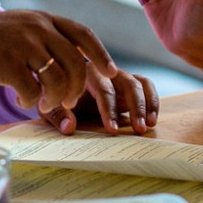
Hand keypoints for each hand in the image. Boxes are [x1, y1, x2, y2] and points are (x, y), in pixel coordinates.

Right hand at [0, 10, 115, 114]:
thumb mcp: (25, 28)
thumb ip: (50, 38)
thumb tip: (82, 62)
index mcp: (45, 19)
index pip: (83, 34)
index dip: (101, 54)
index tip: (112, 72)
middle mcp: (37, 28)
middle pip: (75, 61)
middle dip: (78, 86)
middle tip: (71, 100)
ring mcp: (23, 45)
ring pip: (57, 78)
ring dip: (55, 98)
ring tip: (44, 103)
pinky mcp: (7, 63)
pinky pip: (32, 90)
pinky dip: (30, 101)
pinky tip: (22, 98)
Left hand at [41, 66, 159, 134]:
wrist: (59, 83)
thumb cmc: (55, 97)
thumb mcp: (49, 107)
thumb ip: (57, 116)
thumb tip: (69, 128)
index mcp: (85, 74)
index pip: (103, 90)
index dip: (109, 110)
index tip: (113, 130)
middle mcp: (105, 71)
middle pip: (126, 83)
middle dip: (135, 107)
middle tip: (139, 129)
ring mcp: (118, 75)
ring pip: (139, 83)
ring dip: (146, 105)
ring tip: (149, 126)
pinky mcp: (129, 81)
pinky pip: (146, 85)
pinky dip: (152, 100)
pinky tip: (153, 119)